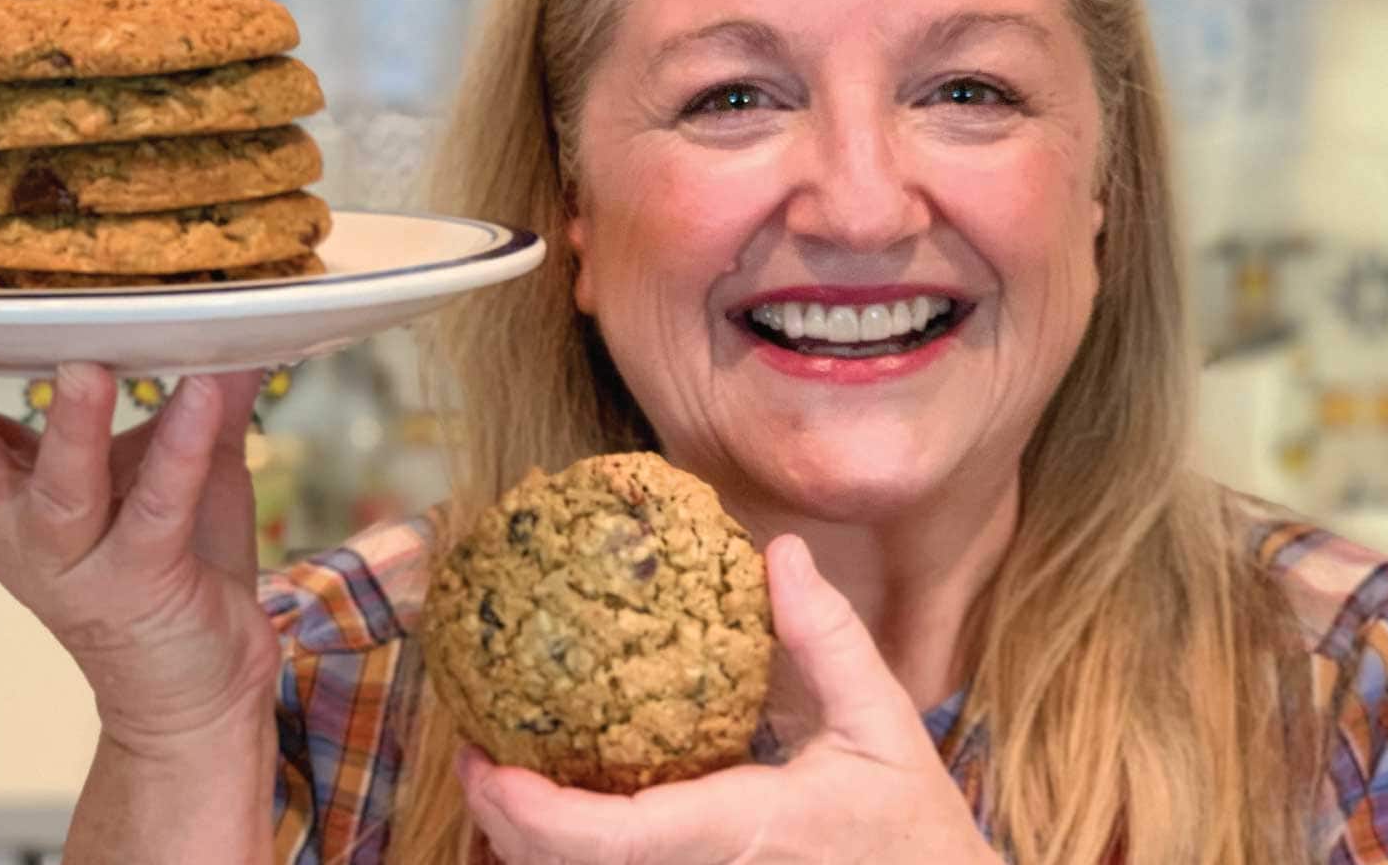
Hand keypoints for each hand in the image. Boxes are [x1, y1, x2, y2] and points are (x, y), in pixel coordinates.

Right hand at [0, 319, 280, 752]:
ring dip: (70, 425)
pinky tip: (203, 393)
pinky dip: (182, 449)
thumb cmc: (171, 563)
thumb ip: (189, 391)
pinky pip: (159, 508)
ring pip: (61, 487)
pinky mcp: (141, 580)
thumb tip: (220, 310)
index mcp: (9, 489)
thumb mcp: (169, 464)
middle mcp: (24, 525)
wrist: (198, 685)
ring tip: (80, 367)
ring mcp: (79, 558)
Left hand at [456, 534, 996, 863]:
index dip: (533, 812)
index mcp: (741, 830)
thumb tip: (780, 553)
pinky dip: (573, 857)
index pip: (614, 839)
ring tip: (499, 780)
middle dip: (504, 826)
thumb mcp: (883, 726)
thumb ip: (830, 639)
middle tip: (473, 756)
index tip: (485, 764)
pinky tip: (564, 813)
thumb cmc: (914, 832)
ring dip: (531, 847)